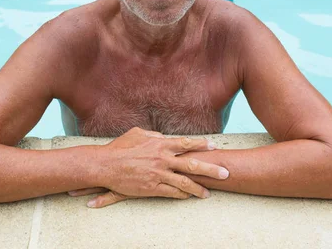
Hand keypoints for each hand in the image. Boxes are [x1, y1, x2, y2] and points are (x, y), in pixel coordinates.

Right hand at [78, 127, 228, 207]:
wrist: (106, 165)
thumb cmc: (120, 147)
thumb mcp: (138, 134)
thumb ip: (154, 135)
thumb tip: (165, 137)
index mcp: (159, 144)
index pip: (186, 143)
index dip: (201, 145)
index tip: (214, 146)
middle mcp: (162, 159)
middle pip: (192, 165)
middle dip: (211, 169)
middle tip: (225, 173)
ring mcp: (158, 174)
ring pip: (184, 183)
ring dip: (198, 188)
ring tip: (208, 193)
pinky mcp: (151, 188)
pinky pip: (171, 192)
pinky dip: (181, 195)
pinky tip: (188, 197)